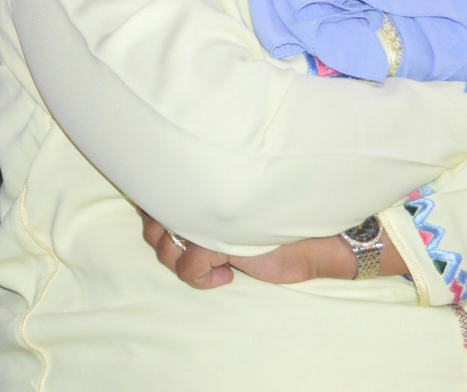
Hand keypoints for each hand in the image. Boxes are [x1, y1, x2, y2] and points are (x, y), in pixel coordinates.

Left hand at [141, 213, 393, 286]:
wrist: (316, 239)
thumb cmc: (272, 227)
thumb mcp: (229, 221)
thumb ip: (197, 214)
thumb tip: (158, 222)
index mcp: (200, 188)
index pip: (151, 200)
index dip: (150, 215)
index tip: (164, 223)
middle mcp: (198, 200)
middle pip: (151, 229)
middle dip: (166, 244)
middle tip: (193, 248)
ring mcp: (206, 218)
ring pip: (165, 251)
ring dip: (184, 263)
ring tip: (214, 261)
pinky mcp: (218, 241)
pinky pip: (189, 269)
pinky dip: (204, 278)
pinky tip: (228, 273)